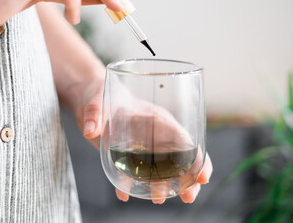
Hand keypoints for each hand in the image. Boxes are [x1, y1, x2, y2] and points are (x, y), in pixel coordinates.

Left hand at [74, 79, 212, 203]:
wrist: (90, 98)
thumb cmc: (100, 93)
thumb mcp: (97, 99)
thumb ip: (94, 113)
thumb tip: (91, 132)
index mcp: (156, 119)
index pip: (184, 139)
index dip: (197, 158)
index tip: (202, 177)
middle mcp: (154, 134)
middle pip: (180, 158)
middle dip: (188, 179)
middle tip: (188, 197)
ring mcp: (142, 146)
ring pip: (162, 169)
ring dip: (164, 186)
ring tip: (158, 200)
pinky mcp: (127, 154)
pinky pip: (135, 173)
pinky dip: (132, 185)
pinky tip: (123, 195)